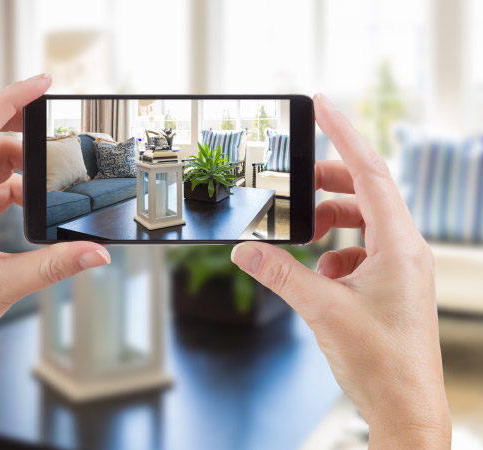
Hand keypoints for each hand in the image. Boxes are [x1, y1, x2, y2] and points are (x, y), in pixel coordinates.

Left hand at [0, 75, 110, 449]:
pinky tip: (29, 205)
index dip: (12, 99)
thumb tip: (97, 254)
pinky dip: (11, 188)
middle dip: (18, 123)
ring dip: (18, 163)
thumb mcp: (2, 287)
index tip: (43, 83)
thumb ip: (54, 265)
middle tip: (55, 126)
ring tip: (48, 179)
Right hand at [231, 94, 450, 448]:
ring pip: (362, 222)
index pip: (370, 172)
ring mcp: (400, 268)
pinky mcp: (391, 285)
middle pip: (365, 192)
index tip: (322, 107)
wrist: (405, 407)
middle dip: (327, 185)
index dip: (344, 135)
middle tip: (294, 185)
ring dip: (329, 221)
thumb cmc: (380, 362)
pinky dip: (335, 250)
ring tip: (301, 235)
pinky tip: (319, 272)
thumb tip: (244, 251)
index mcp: (399, 245)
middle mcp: (405, 250)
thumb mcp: (321, 309)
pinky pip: (361, 249)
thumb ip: (279, 273)